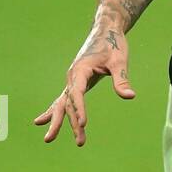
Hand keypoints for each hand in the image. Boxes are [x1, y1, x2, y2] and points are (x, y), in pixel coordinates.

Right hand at [35, 27, 134, 146]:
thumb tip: (130, 96)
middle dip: (69, 122)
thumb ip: (121, 79)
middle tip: (77, 140)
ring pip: (64, 104)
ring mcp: (72, 80)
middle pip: (68, 103)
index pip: (77, 93)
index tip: (83, 123)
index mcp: (81, 70)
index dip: (80, 109)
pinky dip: (54, 111)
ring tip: (49, 140)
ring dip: (59, 121)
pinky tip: (42, 122)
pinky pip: (64, 100)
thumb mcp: (119, 60)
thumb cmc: (113, 44)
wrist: (105, 31)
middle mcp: (72, 76)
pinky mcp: (76, 82)